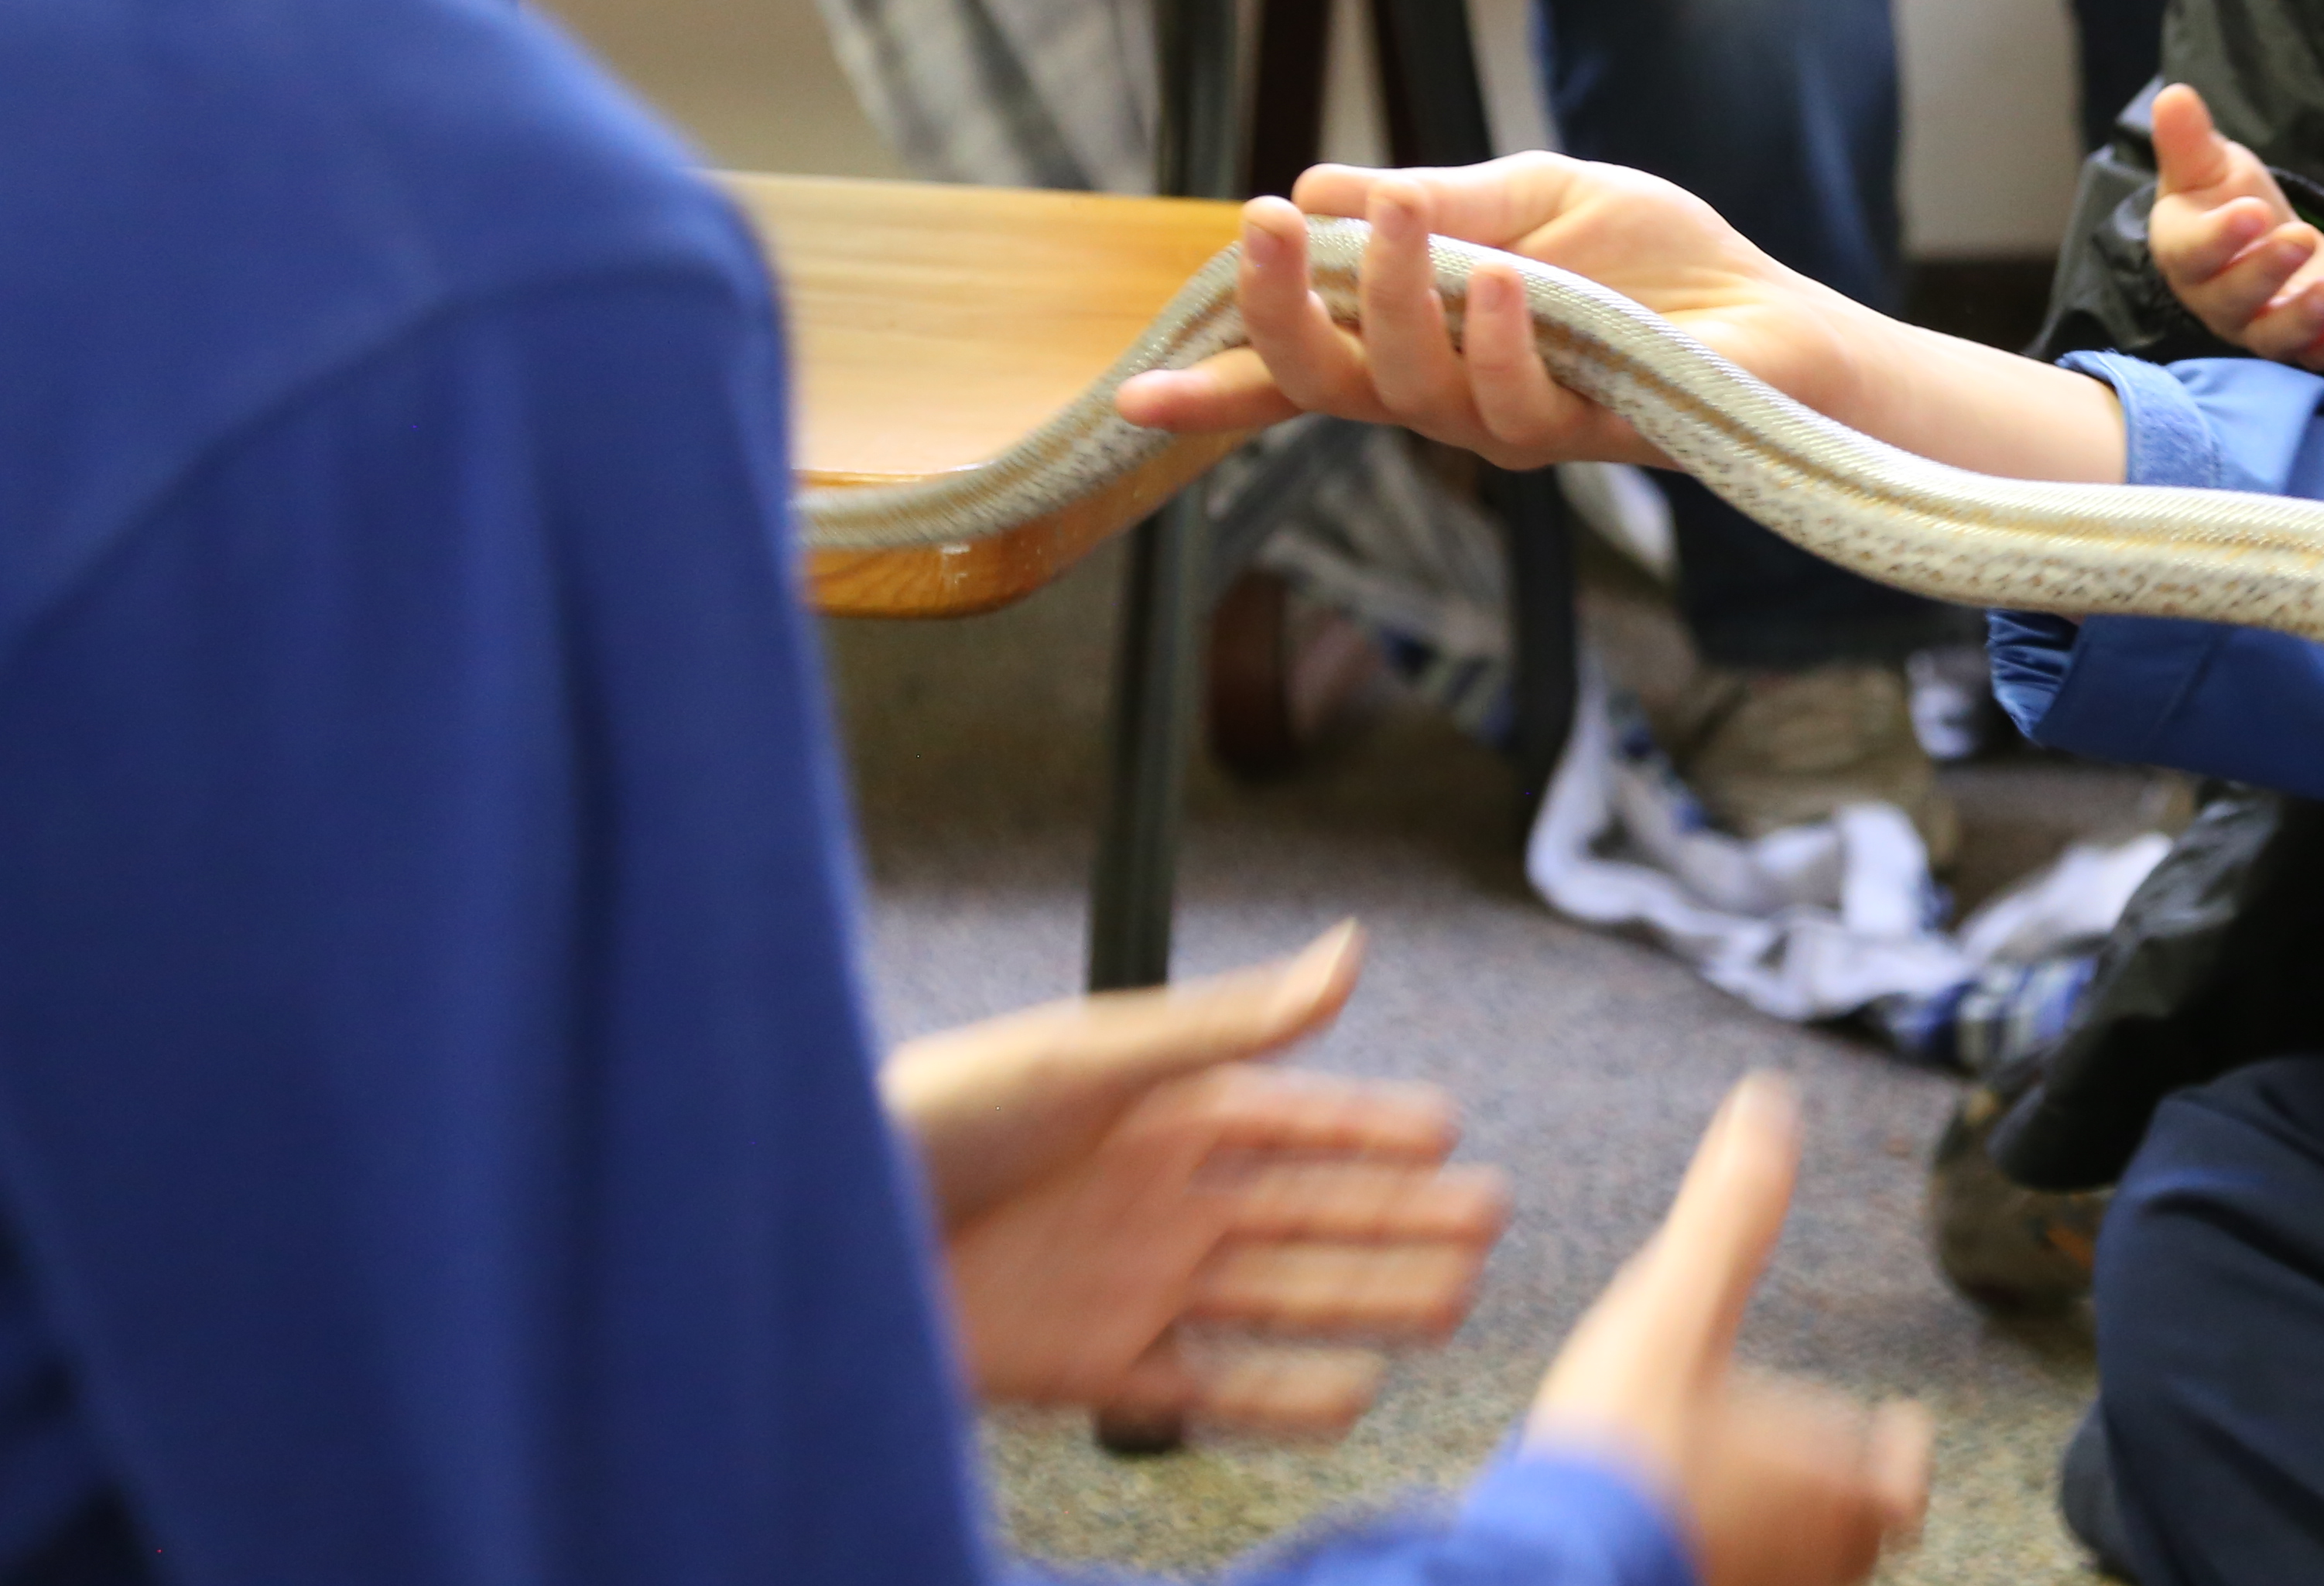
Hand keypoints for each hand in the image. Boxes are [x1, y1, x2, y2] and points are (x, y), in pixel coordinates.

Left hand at [884, 925, 1508, 1435]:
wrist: (805, 1234)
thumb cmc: (936, 1117)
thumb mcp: (1090, 1057)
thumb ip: (1229, 1023)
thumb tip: (1351, 950)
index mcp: (1158, 1115)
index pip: (1295, 1120)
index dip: (1374, 1128)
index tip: (1455, 1132)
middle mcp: (1154, 1200)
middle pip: (1306, 1214)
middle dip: (1400, 1219)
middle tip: (1491, 1226)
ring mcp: (1126, 1286)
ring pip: (1278, 1299)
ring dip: (1366, 1300)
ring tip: (1452, 1306)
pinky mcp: (1086, 1369)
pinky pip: (1205, 1390)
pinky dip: (1280, 1399)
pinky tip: (1350, 1397)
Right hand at [1117, 158, 1873, 472]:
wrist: (1773, 315)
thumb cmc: (1657, 263)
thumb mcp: (1533, 197)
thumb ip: (1435, 199)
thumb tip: (1320, 184)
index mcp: (1422, 339)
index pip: (1301, 368)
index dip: (1219, 384)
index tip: (1133, 391)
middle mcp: (1448, 396)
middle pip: (1330, 381)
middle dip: (1284, 311)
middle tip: (1267, 227)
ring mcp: (1510, 427)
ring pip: (1412, 391)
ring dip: (1399, 300)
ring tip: (1406, 221)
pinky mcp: (1583, 435)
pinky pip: (1516, 405)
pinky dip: (1501, 336)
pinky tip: (1510, 283)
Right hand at [1526, 1078, 1932, 1585]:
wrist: (1545, 1569)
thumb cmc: (1623, 1446)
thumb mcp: (1676, 1304)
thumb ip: (1729, 1211)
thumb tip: (1765, 1101)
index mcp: (1830, 1484)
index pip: (1903, 1482)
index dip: (1899, 1456)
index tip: (1894, 1429)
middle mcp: (1810, 1556)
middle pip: (1858, 1531)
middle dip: (1842, 1488)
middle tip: (1817, 1458)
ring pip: (1802, 1565)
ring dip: (1788, 1526)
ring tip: (1748, 1488)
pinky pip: (1745, 1582)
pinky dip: (1735, 1555)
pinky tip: (1686, 1527)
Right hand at [2147, 82, 2323, 371]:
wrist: (2257, 233)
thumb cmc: (2223, 196)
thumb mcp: (2208, 164)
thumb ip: (2189, 138)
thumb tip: (2172, 94)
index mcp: (2185, 250)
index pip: (2193, 251)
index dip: (2220, 237)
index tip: (2252, 211)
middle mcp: (2215, 296)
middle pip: (2232, 299)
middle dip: (2266, 272)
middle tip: (2299, 237)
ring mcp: (2257, 323)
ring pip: (2272, 336)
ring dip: (2303, 318)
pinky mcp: (2300, 338)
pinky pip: (2311, 355)